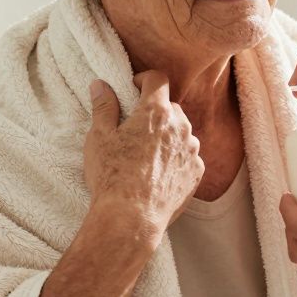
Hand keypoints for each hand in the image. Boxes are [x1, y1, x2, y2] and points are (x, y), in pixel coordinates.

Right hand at [84, 71, 204, 240]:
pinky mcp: (197, 172)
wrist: (132, 218)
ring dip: (167, 135)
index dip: (144, 80)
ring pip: (182, 132)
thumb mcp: (99, 137)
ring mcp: (192, 150)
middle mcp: (180, 126)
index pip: (157, 78)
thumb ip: (103, 106)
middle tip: (135, 127)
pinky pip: (188, 156)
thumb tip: (100, 84)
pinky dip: (176, 158)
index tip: (133, 89)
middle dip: (155, 111)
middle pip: (170, 106)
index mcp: (156, 112)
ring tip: (145, 153)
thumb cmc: (112, 175)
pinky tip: (157, 173)